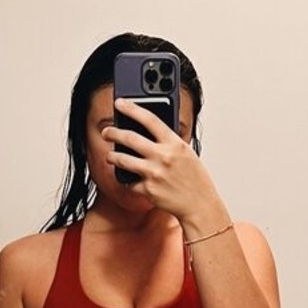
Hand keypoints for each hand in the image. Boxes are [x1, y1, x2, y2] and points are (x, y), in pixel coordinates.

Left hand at [103, 98, 226, 231]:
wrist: (200, 205)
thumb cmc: (195, 179)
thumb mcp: (186, 154)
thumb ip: (169, 142)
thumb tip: (148, 133)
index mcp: (174, 144)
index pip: (150, 119)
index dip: (132, 108)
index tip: (119, 103)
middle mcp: (163, 156)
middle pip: (130, 138)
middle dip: (113, 133)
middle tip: (107, 132)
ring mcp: (154, 173)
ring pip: (122, 159)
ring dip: (112, 156)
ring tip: (109, 156)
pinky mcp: (148, 189)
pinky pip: (129, 182)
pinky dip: (126, 180)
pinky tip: (127, 178)